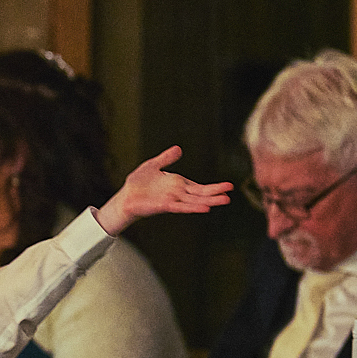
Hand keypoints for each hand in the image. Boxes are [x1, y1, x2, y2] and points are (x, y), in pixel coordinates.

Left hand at [93, 147, 231, 234]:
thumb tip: (179, 149)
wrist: (125, 196)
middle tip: (231, 194)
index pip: (200, 187)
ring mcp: (172, 200)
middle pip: (200, 195)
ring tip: (224, 201)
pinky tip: (204, 208)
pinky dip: (192, 207)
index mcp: (178, 185)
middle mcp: (178, 194)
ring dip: (209, 201)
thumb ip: (166, 158)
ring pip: (194, 201)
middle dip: (216, 194)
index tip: (229, 186)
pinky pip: (180, 207)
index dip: (214, 187)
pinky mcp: (164, 205)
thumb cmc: (138, 183)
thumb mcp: (153, 165)